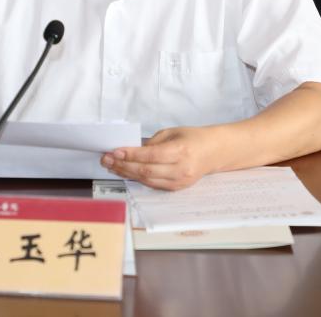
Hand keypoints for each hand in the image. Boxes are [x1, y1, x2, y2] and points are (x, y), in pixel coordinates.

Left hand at [101, 126, 219, 190]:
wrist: (214, 152)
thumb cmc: (193, 138)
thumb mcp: (172, 132)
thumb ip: (153, 143)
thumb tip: (131, 151)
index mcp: (181, 151)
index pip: (150, 156)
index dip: (130, 155)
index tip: (114, 151)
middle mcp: (180, 169)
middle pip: (146, 171)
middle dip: (123, 165)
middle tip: (106, 160)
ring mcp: (179, 181)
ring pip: (147, 180)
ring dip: (127, 173)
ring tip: (112, 166)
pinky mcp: (177, 188)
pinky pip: (153, 185)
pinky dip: (138, 179)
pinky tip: (126, 172)